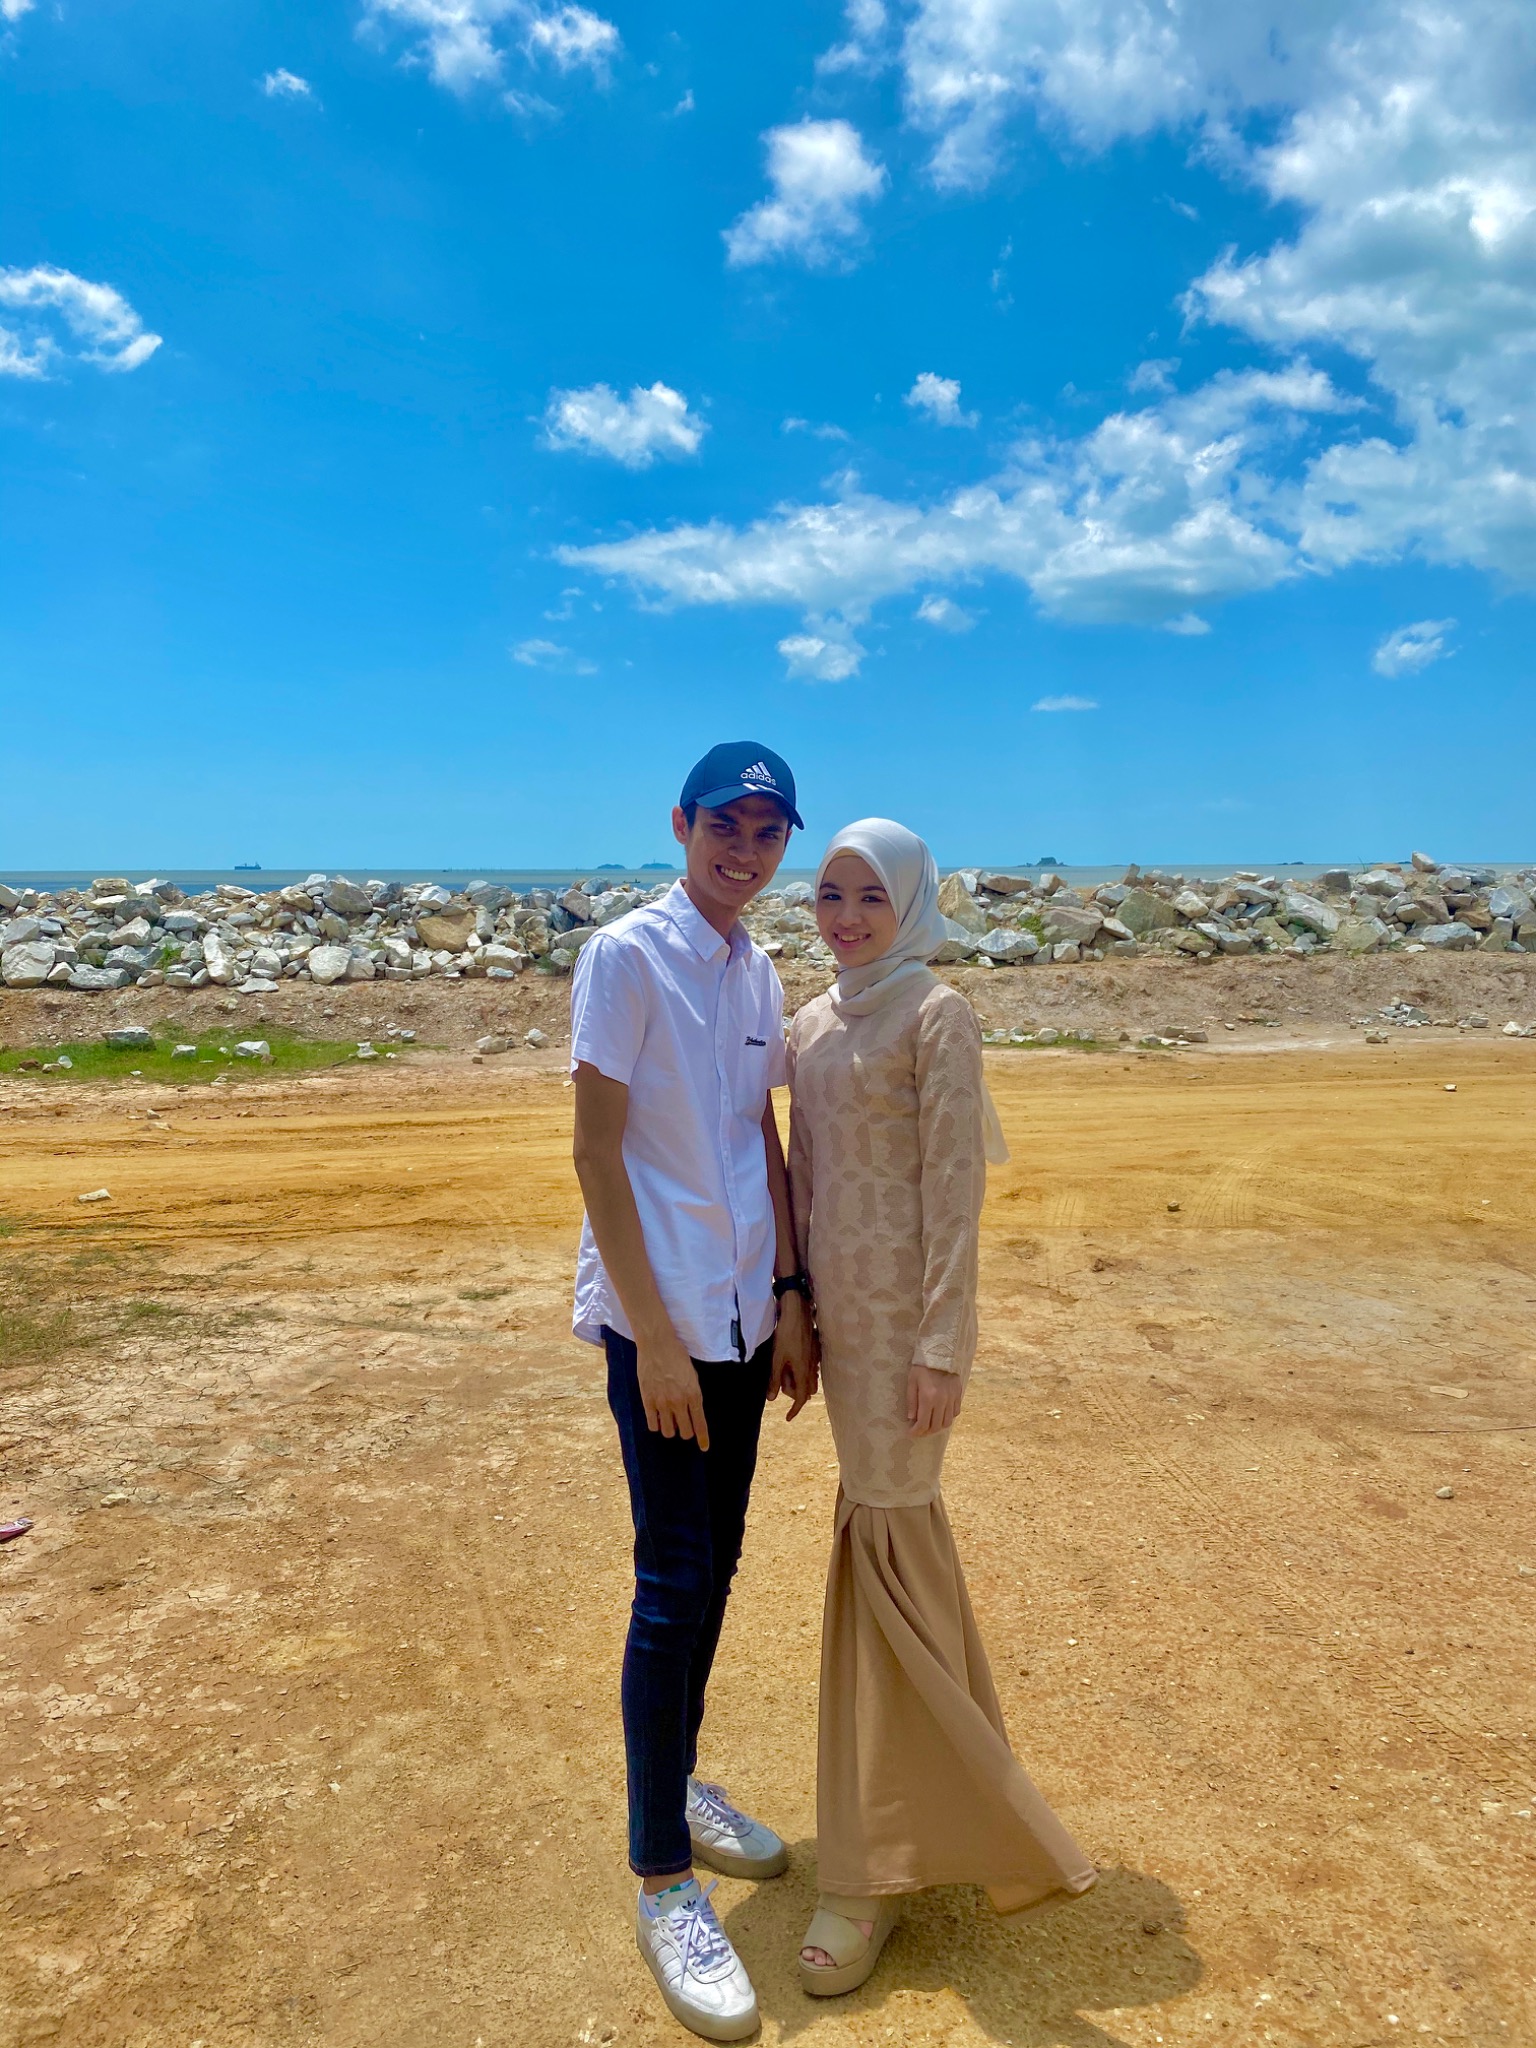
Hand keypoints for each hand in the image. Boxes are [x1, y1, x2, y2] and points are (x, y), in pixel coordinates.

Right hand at [636, 1327, 709, 1449]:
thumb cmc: (677, 1356)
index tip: (703, 1448)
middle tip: (684, 1427)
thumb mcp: (693, 1375)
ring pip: (668, 1431)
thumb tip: (692, 1410)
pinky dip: (656, 1425)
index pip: (700, 1424)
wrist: (657, 1344)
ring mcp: (662, 1402)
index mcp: (694, 1394)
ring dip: (671, 1429)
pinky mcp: (647, 1400)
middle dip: (686, 1432)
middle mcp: (679, 1401)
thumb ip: (693, 1394)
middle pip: (684, 1431)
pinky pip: (652, 1424)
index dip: (703, 1439)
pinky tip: (657, 1419)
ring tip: (670, 1421)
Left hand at [769, 1292, 818, 1421]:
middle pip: (806, 1390)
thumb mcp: (776, 1358)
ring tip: (785, 1373)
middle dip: (795, 1393)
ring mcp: (816, 1359)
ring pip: (810, 1379)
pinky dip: (802, 1372)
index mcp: (803, 1371)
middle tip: (780, 1386)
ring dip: (799, 1382)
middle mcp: (812, 1368)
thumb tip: (772, 1398)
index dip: (794, 1410)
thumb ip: (775, 1379)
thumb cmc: (786, 1335)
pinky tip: (792, 1362)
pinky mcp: (815, 1351)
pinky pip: (811, 1368)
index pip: (800, 1398)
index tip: (788, 1418)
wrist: (798, 1313)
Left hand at [907, 1363, 962, 1437]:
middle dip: (926, 1432)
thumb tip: (911, 1418)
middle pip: (936, 1426)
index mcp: (928, 1398)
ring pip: (947, 1422)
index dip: (916, 1432)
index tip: (911, 1433)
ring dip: (938, 1427)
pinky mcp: (958, 1395)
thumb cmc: (922, 1367)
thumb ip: (911, 1401)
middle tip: (919, 1431)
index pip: (923, 1423)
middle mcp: (942, 1401)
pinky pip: (955, 1413)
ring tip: (930, 1424)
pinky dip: (948, 1417)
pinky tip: (940, 1414)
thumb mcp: (912, 1382)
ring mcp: (952, 1399)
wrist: (941, 1354)